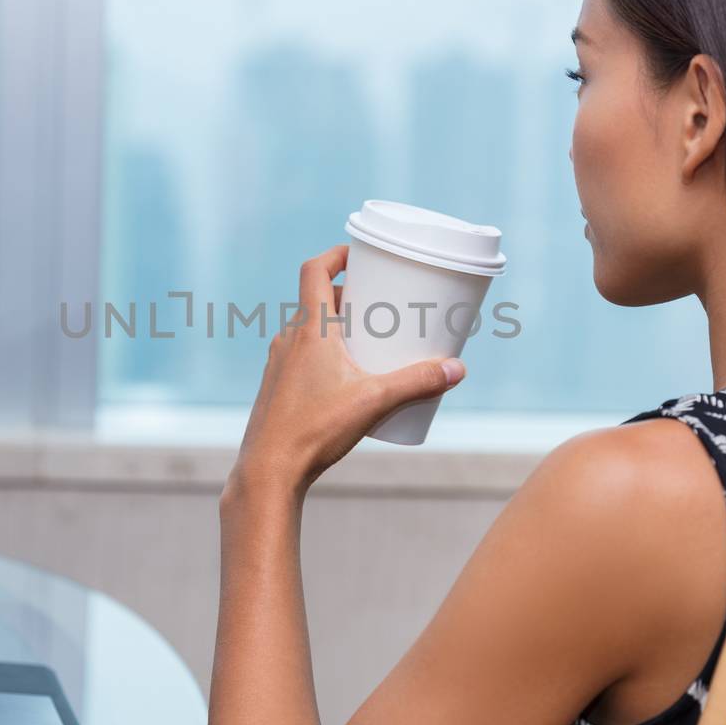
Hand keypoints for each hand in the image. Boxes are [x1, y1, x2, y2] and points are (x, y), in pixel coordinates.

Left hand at [229, 245, 466, 499]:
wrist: (268, 470)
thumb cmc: (315, 430)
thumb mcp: (374, 402)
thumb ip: (418, 383)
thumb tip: (457, 369)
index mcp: (309, 330)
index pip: (314, 271)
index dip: (336, 255)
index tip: (359, 254)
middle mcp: (288, 340)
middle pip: (317, 300)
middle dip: (349, 296)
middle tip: (380, 302)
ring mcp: (279, 364)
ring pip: (309, 330)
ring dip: (337, 326)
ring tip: (368, 339)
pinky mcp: (277, 387)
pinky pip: (301, 355)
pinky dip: (324, 352)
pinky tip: (345, 376)